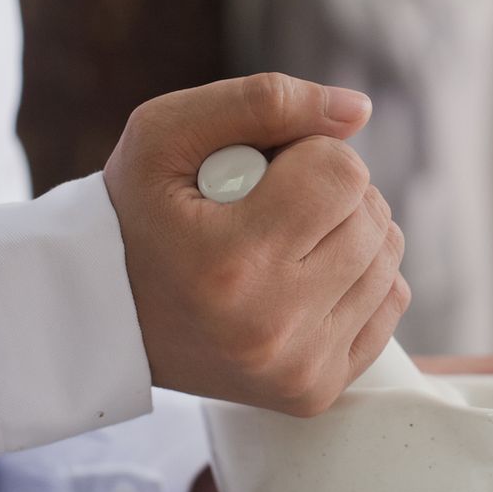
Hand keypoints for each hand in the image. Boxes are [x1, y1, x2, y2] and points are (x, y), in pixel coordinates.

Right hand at [104, 74, 409, 416]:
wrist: (103, 317)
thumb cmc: (132, 216)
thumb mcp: (165, 134)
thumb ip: (264, 100)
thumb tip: (359, 110)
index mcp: (232, 263)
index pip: (343, 173)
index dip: (307, 154)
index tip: (259, 174)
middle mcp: (271, 327)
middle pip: (371, 216)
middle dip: (329, 193)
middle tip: (267, 207)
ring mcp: (298, 368)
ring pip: (387, 258)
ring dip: (346, 232)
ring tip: (283, 240)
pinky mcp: (316, 391)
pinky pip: (389, 303)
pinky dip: (359, 278)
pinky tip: (303, 278)